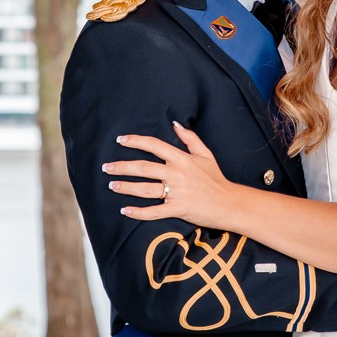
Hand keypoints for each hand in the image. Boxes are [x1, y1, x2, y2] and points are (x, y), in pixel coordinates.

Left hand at [106, 123, 243, 230]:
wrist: (229, 203)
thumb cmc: (216, 179)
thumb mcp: (206, 154)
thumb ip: (190, 138)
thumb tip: (175, 124)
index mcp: (182, 159)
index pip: (154, 145)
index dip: (135, 141)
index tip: (120, 140)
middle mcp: (176, 173)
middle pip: (143, 167)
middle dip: (122, 167)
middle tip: (107, 167)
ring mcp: (176, 192)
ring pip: (145, 189)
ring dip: (126, 187)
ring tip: (112, 185)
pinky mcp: (178, 209)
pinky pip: (154, 211)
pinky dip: (138, 212)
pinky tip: (125, 210)